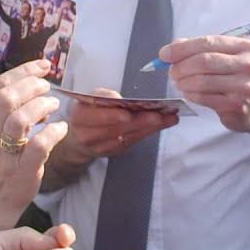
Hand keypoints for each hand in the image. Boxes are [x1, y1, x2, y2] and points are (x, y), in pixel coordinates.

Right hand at [0, 60, 68, 233]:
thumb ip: (5, 108)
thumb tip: (34, 83)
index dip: (23, 71)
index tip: (43, 66)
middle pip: (6, 99)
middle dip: (31, 86)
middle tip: (47, 88)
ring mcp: (2, 155)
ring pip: (19, 120)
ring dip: (41, 107)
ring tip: (54, 106)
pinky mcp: (20, 172)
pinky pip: (38, 146)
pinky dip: (53, 132)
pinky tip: (60, 128)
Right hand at [54, 87, 178, 161]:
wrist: (80, 138)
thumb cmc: (89, 111)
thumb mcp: (91, 98)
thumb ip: (103, 97)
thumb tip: (119, 99)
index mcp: (80, 117)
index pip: (95, 117)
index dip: (110, 116)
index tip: (127, 114)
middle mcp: (89, 135)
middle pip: (117, 129)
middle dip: (139, 122)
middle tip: (158, 115)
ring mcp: (103, 147)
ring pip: (129, 136)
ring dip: (150, 127)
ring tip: (168, 118)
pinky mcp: (116, 152)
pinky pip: (134, 141)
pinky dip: (149, 132)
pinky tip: (163, 124)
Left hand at [163, 34, 249, 132]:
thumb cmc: (238, 79)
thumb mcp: (226, 58)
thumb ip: (200, 49)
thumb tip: (172, 47)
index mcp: (245, 47)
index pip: (208, 43)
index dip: (182, 48)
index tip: (164, 54)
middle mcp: (248, 65)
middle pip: (204, 61)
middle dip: (181, 66)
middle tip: (171, 71)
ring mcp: (243, 87)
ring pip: (202, 80)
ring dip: (183, 82)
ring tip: (179, 83)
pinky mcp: (236, 105)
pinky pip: (204, 97)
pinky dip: (190, 94)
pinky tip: (188, 93)